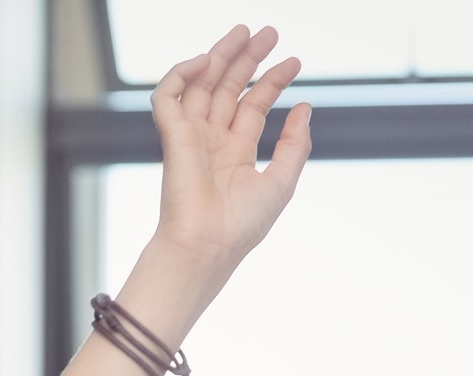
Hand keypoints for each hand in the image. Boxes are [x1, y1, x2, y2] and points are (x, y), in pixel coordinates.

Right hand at [148, 25, 310, 276]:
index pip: (253, 105)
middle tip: (267, 32)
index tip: (294, 61)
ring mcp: (190, 137)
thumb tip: (305, 108)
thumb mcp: (281, 182)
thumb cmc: (241, 226)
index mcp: (236, 152)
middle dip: (247, 58)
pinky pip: (168, 95)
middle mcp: (212, 141)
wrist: (207, 247)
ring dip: (220, 56)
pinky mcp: (172, 136)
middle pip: (228, 88)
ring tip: (245, 33)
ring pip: (202, 84)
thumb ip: (294, 145)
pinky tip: (205, 60)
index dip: (273, 80)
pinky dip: (181, 74)